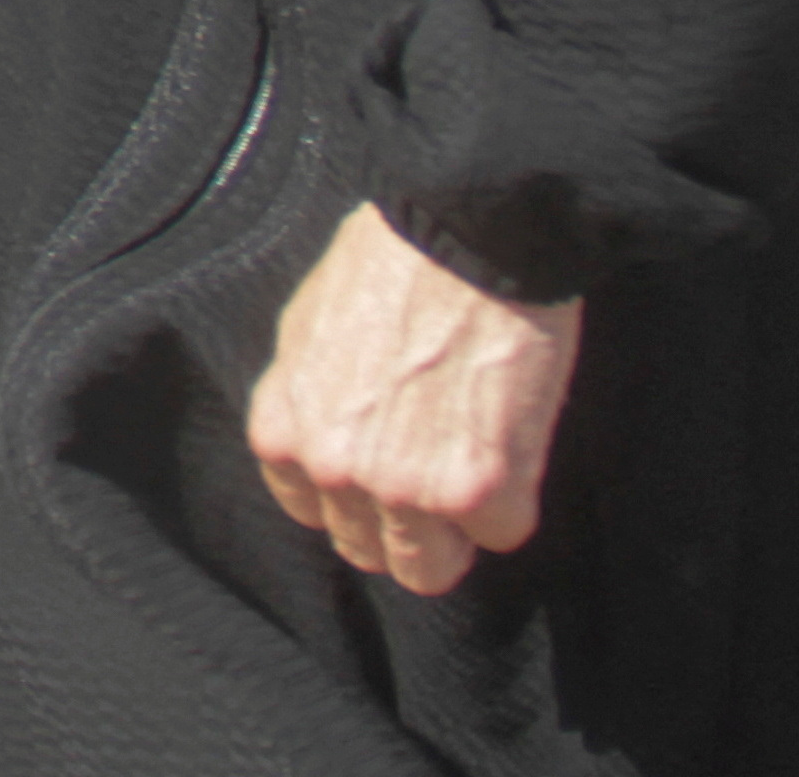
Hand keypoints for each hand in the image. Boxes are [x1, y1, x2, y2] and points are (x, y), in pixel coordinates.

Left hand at [242, 205, 582, 598]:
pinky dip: (513, 499)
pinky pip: (501, 532)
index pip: (310, 513)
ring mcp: (404, 489)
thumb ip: (309, 401)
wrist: (464, 229)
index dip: (353, 499)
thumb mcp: (308, 327)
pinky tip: (513, 438)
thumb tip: (326, 446)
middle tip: (439, 474)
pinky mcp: (477, 492)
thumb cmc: (392, 260)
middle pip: (368, 551)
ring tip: (478, 465)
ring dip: (457, 530)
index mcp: (285, 432)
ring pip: (431, 568)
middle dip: (404, 526)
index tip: (382, 478)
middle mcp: (335, 471)